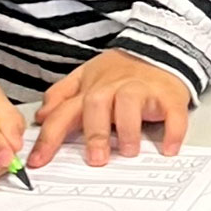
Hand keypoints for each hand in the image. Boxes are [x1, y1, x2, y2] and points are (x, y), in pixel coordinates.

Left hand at [29, 50, 192, 166]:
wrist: (161, 49)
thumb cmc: (121, 72)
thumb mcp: (86, 78)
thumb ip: (62, 96)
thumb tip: (41, 115)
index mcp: (90, 88)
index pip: (64, 112)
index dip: (49, 137)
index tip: (38, 161)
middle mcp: (113, 87)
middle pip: (96, 104)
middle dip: (94, 133)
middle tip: (96, 159)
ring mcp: (142, 90)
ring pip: (129, 103)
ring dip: (128, 129)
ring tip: (128, 152)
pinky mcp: (169, 96)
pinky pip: (171, 112)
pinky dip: (172, 131)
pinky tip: (168, 149)